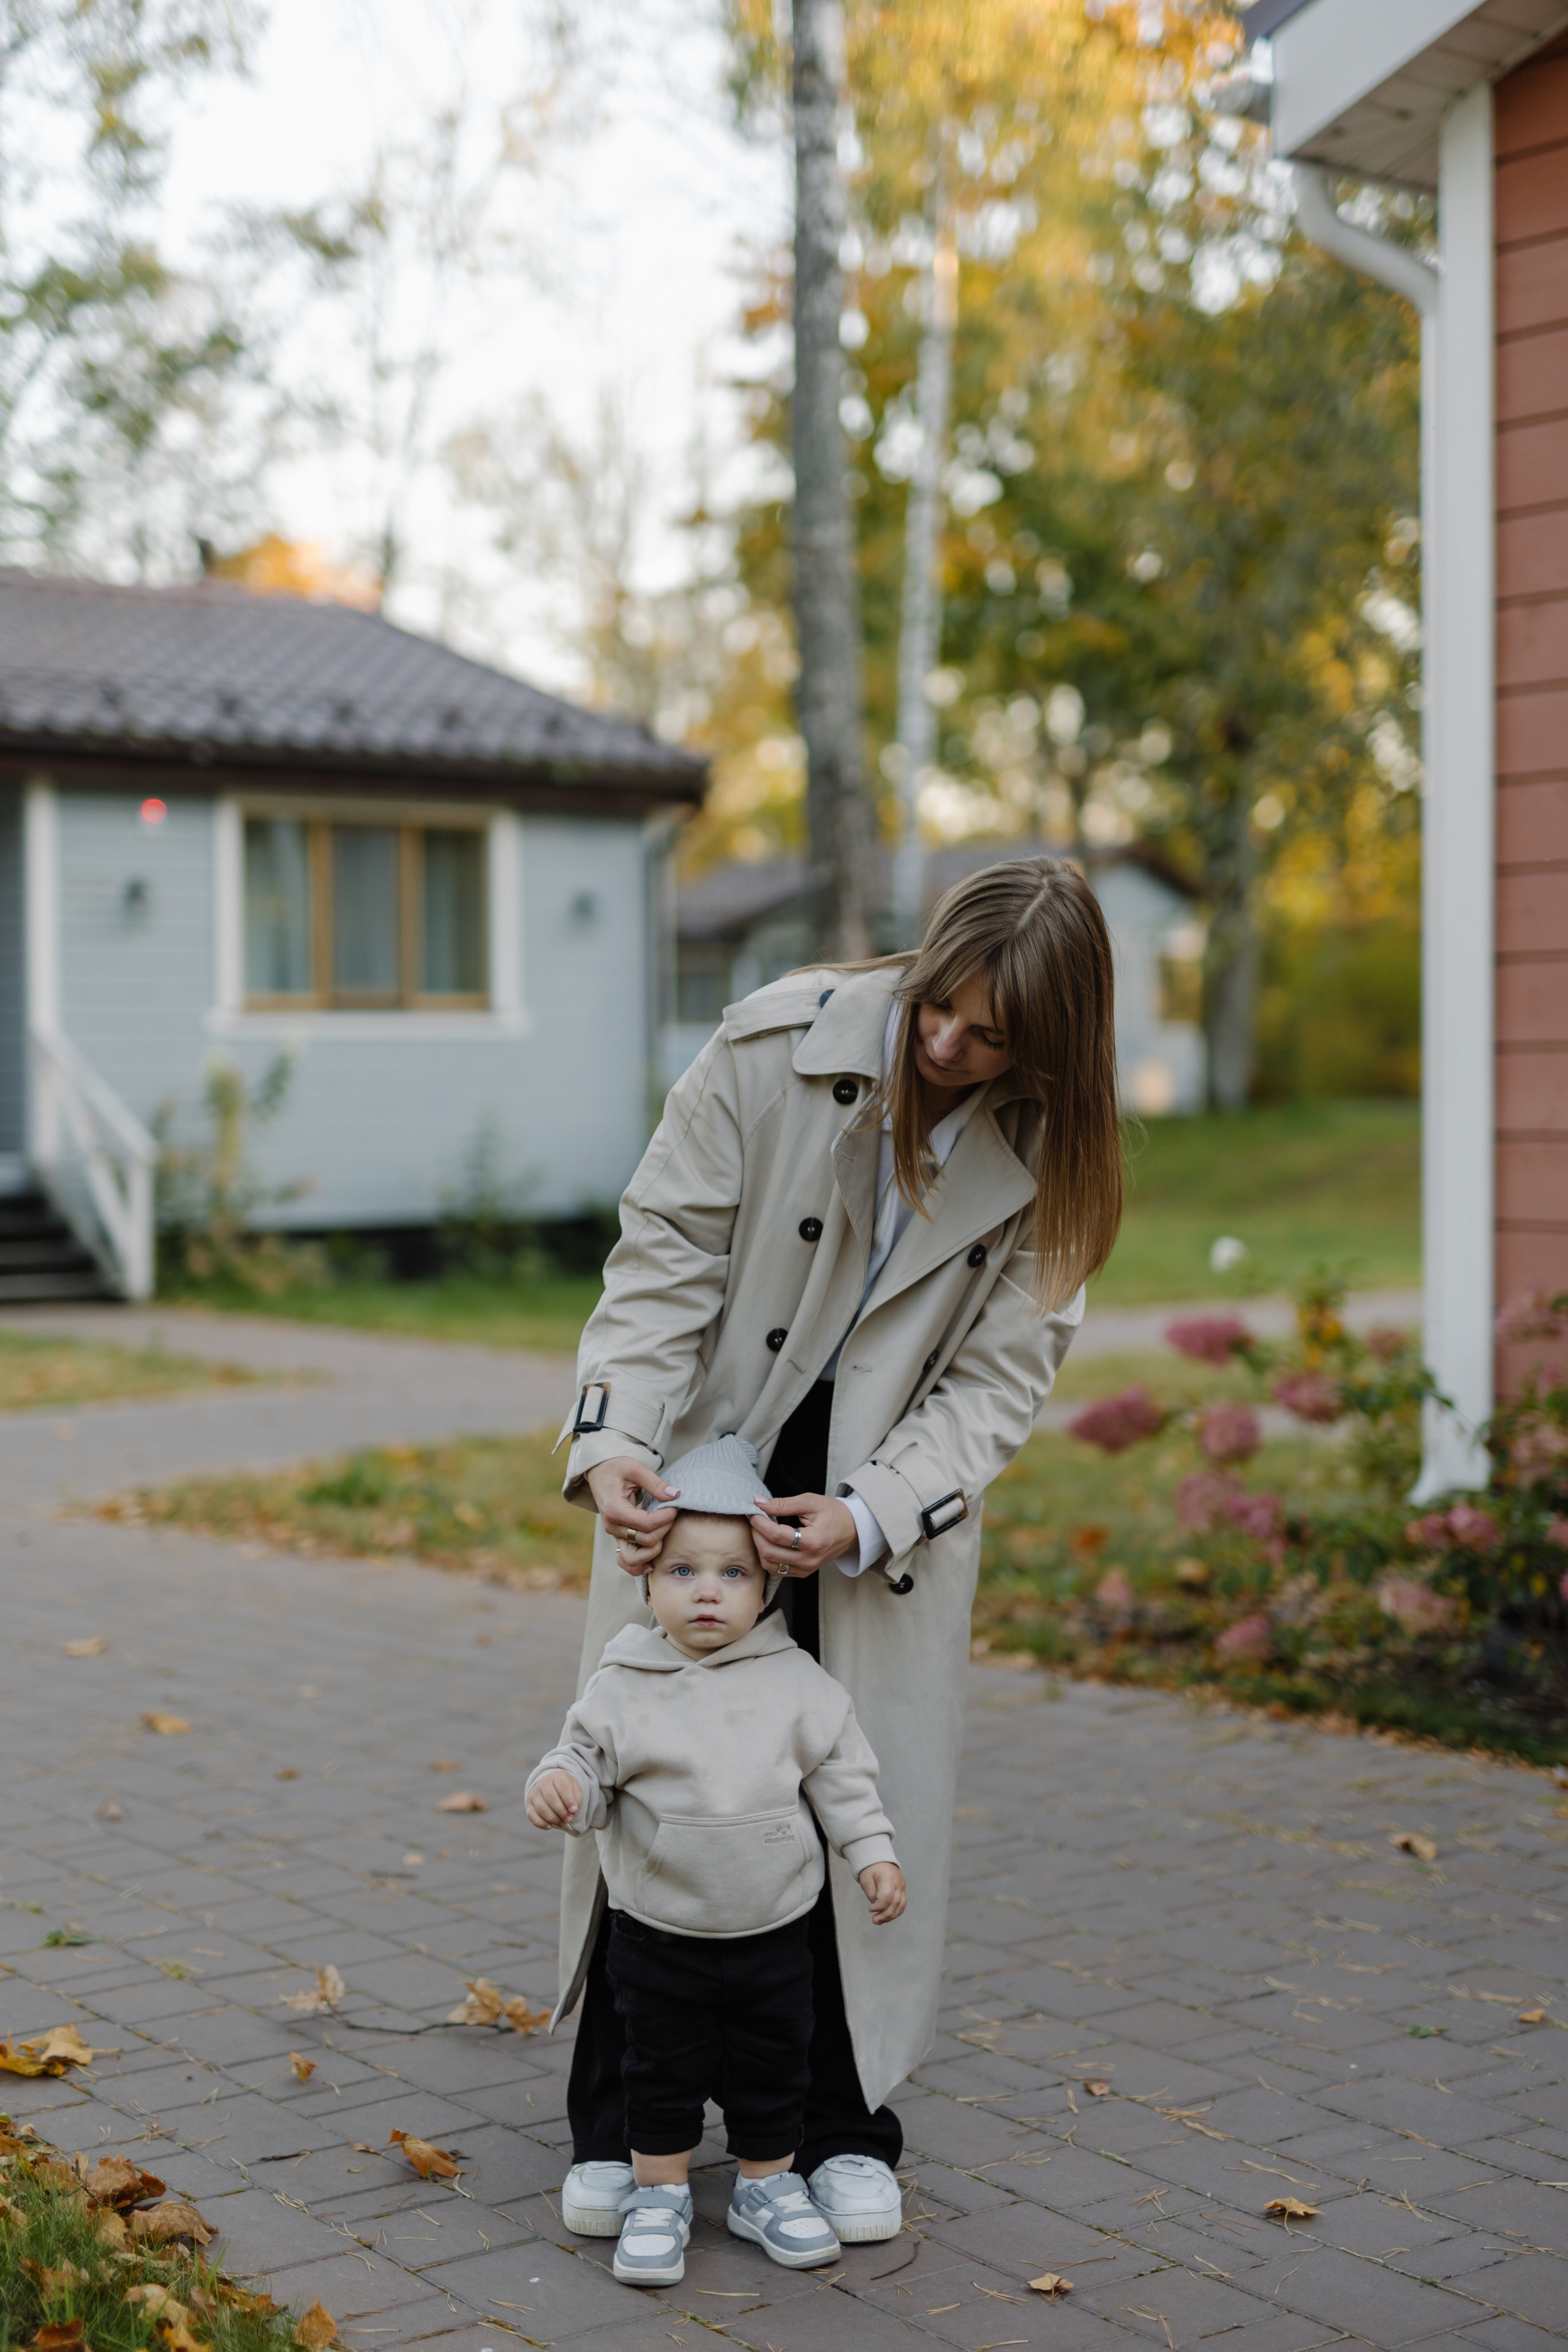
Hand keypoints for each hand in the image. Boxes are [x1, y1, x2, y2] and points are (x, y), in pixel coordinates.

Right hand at [526, 1769, 583, 1829]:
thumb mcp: (575, 1789)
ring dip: (553, 1819)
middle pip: (551, 1798)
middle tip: (569, 1819)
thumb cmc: (566, 1789)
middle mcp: (543, 1783)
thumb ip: (577, 1799)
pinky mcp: (529, 1804)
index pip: (562, 1787)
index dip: (568, 1800)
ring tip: (563, 1823)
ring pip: (541, 1808)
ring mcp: (534, 1794)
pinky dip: (540, 1823)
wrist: (552, 1785)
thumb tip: (573, 1811)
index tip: (574, 1810)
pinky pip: (531, 1815)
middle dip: (561, 1812)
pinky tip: (549, 1826)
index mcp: (557, 1777)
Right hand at [586, 1456, 679, 1574]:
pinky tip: (653, 1562)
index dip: (665, 1517)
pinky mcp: (618, 1538)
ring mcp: (614, 1535)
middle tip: (673, 1512)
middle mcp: (612, 1526)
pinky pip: (626, 1561)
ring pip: (634, 1558)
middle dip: (665, 1528)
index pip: (646, 1524)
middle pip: (645, 1540)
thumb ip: (655, 1483)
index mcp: (614, 1509)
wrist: (599, 1472)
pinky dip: (639, 1566)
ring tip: (665, 1532)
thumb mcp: (635, 1468)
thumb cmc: (616, 1467)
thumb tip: (676, 1495)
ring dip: (654, 1550)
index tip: (675, 1506)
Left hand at [749, 1491, 857, 1578]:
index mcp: (813, 1541)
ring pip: (769, 1564)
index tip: (753, 1511)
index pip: (777, 1535)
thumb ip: (783, 1504)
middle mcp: (809, 1559)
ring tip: (760, 1530)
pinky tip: (768, 1542)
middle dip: (756, 1534)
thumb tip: (759, 1503)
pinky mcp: (803, 1572)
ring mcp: (806, 1569)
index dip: (760, 1523)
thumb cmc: (833, 1513)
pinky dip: (768, 1556)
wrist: (852, 1530)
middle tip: (754, 1519)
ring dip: (759, 1547)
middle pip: (769, 1552)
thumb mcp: (810, 1502)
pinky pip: (777, 1570)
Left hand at [858, 1861, 905, 1924]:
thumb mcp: (866, 1879)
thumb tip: (877, 1907)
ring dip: (891, 1916)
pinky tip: (887, 1917)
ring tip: (880, 1921)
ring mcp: (902, 1887)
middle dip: (885, 1915)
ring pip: (901, 1906)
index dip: (879, 1906)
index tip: (870, 1909)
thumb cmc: (871, 1869)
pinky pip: (902, 1904)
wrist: (879, 1859)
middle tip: (874, 1921)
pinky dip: (895, 1912)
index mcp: (888, 1878)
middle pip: (895, 1903)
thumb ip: (871, 1894)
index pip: (887, 1897)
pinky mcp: (903, 1890)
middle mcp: (898, 1883)